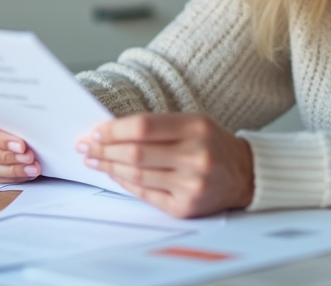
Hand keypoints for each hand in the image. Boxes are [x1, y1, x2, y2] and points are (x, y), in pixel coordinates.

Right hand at [0, 104, 40, 182]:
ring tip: (32, 168)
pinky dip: (11, 176)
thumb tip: (26, 112)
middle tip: (29, 156)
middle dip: (8, 156)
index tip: (21, 144)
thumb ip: (6, 104)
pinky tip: (27, 172)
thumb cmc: (1, 98)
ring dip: (12, 169)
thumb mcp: (0, 96)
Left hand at [77, 113, 253, 217]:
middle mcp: (196, 156)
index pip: (143, 126)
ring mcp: (191, 185)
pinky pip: (146, 194)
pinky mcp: (185, 207)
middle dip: (104, 149)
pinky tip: (115, 175)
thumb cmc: (213, 144)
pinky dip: (126, 183)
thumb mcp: (194, 123)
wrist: (245, 174)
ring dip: (110, 167)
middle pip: (136, 153)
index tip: (95, 131)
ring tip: (95, 160)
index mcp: (197, 128)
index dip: (113, 130)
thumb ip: (157, 126)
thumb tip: (112, 132)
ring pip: (137, 175)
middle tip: (85, 146)